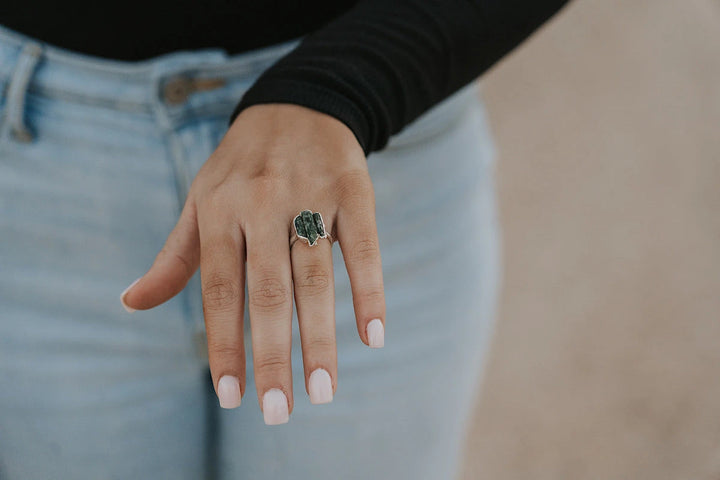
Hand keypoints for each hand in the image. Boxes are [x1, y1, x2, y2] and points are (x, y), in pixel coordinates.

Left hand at [120, 103, 385, 423]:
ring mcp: (311, 197)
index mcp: (220, 211)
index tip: (231, 398)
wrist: (297, 105)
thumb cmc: (241, 166)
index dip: (224, 345)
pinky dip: (369, 291)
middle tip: (278, 412)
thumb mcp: (200, 201)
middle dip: (273, 356)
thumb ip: (175, 256)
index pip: (219, 291)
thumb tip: (131, 303)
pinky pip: (362, 248)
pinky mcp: (353, 192)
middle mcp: (263, 206)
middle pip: (268, 292)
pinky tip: (373, 335)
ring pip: (315, 277)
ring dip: (320, 338)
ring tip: (324, 391)